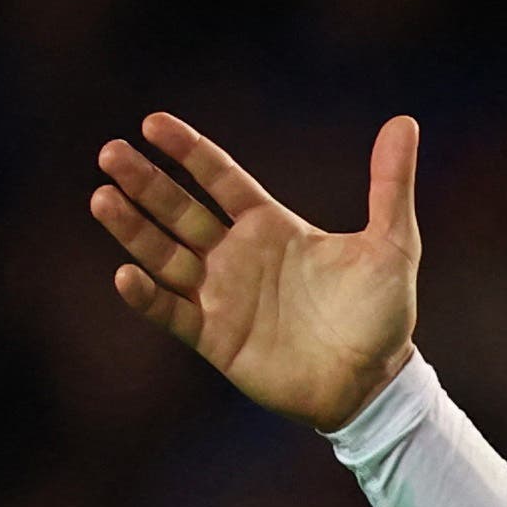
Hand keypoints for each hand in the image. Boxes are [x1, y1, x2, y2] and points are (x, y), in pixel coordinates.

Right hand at [92, 113, 420, 431]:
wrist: (375, 384)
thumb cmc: (382, 316)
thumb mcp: (393, 245)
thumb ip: (390, 185)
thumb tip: (405, 122)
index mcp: (271, 227)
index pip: (219, 178)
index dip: (188, 151)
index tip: (154, 123)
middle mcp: (237, 256)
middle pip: (180, 210)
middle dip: (145, 182)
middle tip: (111, 153)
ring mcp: (222, 296)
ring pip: (164, 254)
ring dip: (132, 228)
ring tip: (101, 197)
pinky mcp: (215, 337)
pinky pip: (171, 312)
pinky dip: (147, 296)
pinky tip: (126, 273)